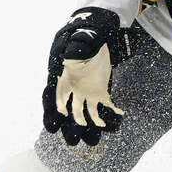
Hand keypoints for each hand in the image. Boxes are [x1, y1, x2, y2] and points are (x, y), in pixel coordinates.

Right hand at [42, 7, 129, 145]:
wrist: (99, 29)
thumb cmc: (85, 33)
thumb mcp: (80, 37)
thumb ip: (77, 47)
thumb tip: (72, 55)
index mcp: (62, 75)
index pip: (54, 96)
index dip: (52, 111)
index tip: (52, 125)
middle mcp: (73, 86)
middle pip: (69, 109)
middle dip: (70, 125)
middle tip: (72, 142)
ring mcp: (86, 89)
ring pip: (85, 110)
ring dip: (89, 123)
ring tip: (93, 141)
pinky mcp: (101, 89)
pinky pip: (105, 103)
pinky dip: (112, 111)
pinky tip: (119, 115)